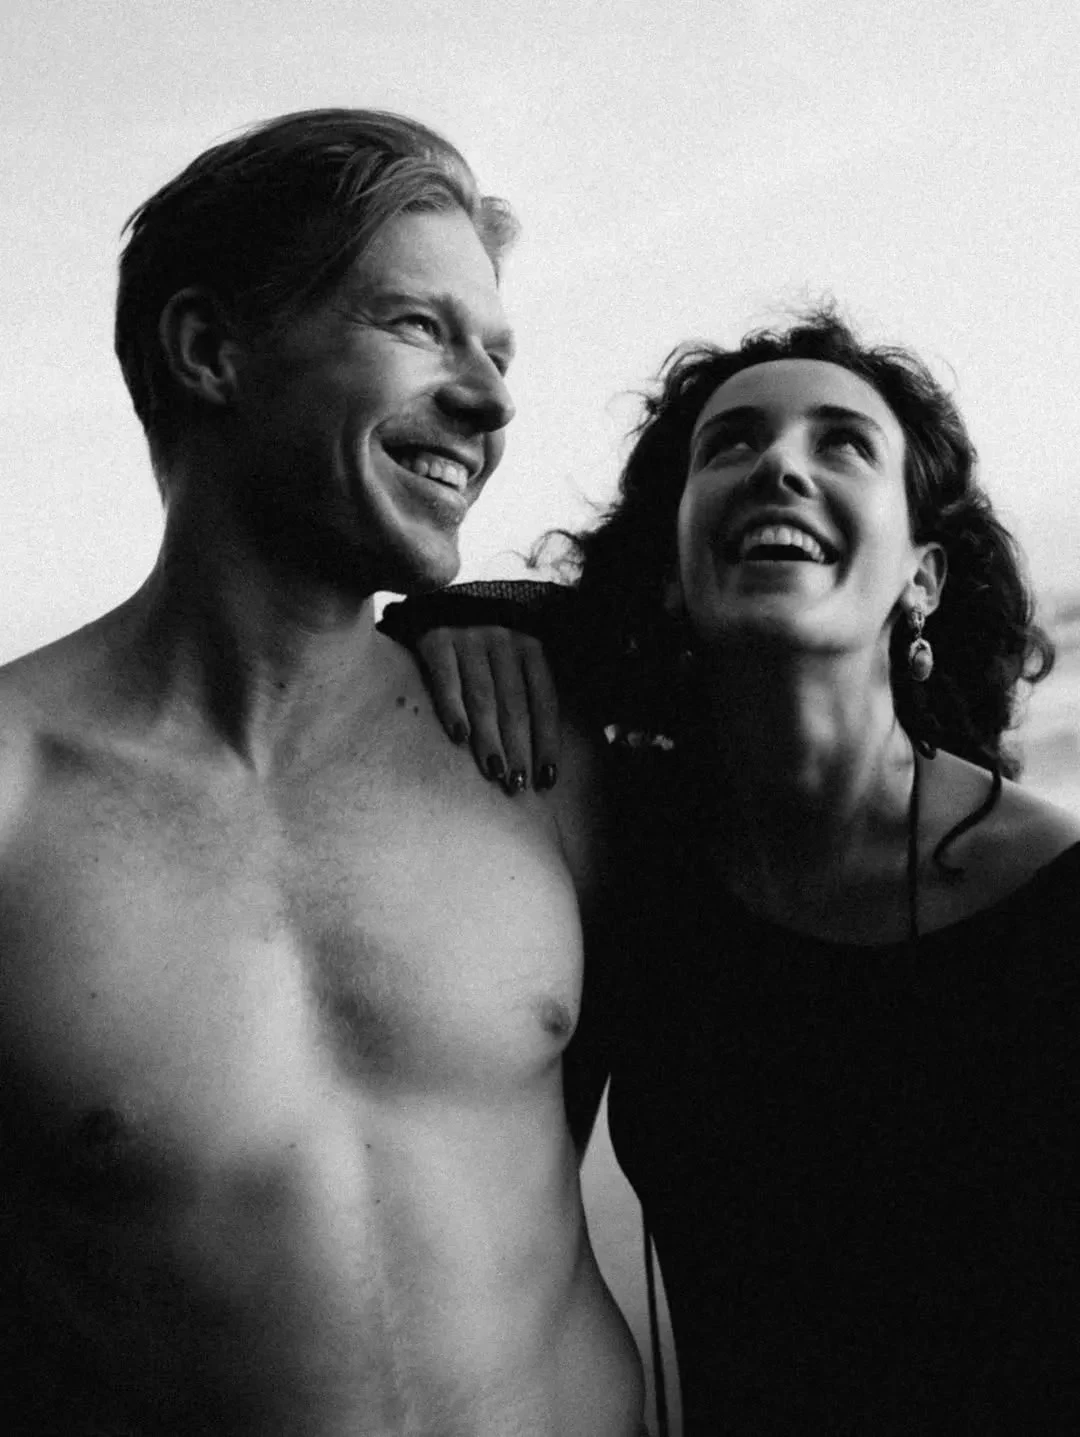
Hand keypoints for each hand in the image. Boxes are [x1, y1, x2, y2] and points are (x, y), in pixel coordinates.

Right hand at [415, 626, 561, 791]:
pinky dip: (453, 709)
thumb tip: (544, 755)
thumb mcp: (514, 659)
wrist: (437, 603)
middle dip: (518, 748)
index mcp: (531, 648)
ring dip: (490, 738)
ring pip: (483, 697)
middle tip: (517, 785)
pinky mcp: (436, 639)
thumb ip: (528, 693)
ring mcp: (470, 638)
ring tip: (494, 771)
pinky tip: (459, 737)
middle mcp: (504, 640)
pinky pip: (446, 679)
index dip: (547, 743)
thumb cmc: (483, 649)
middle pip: (514, 704)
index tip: (546, 780)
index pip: (544, 702)